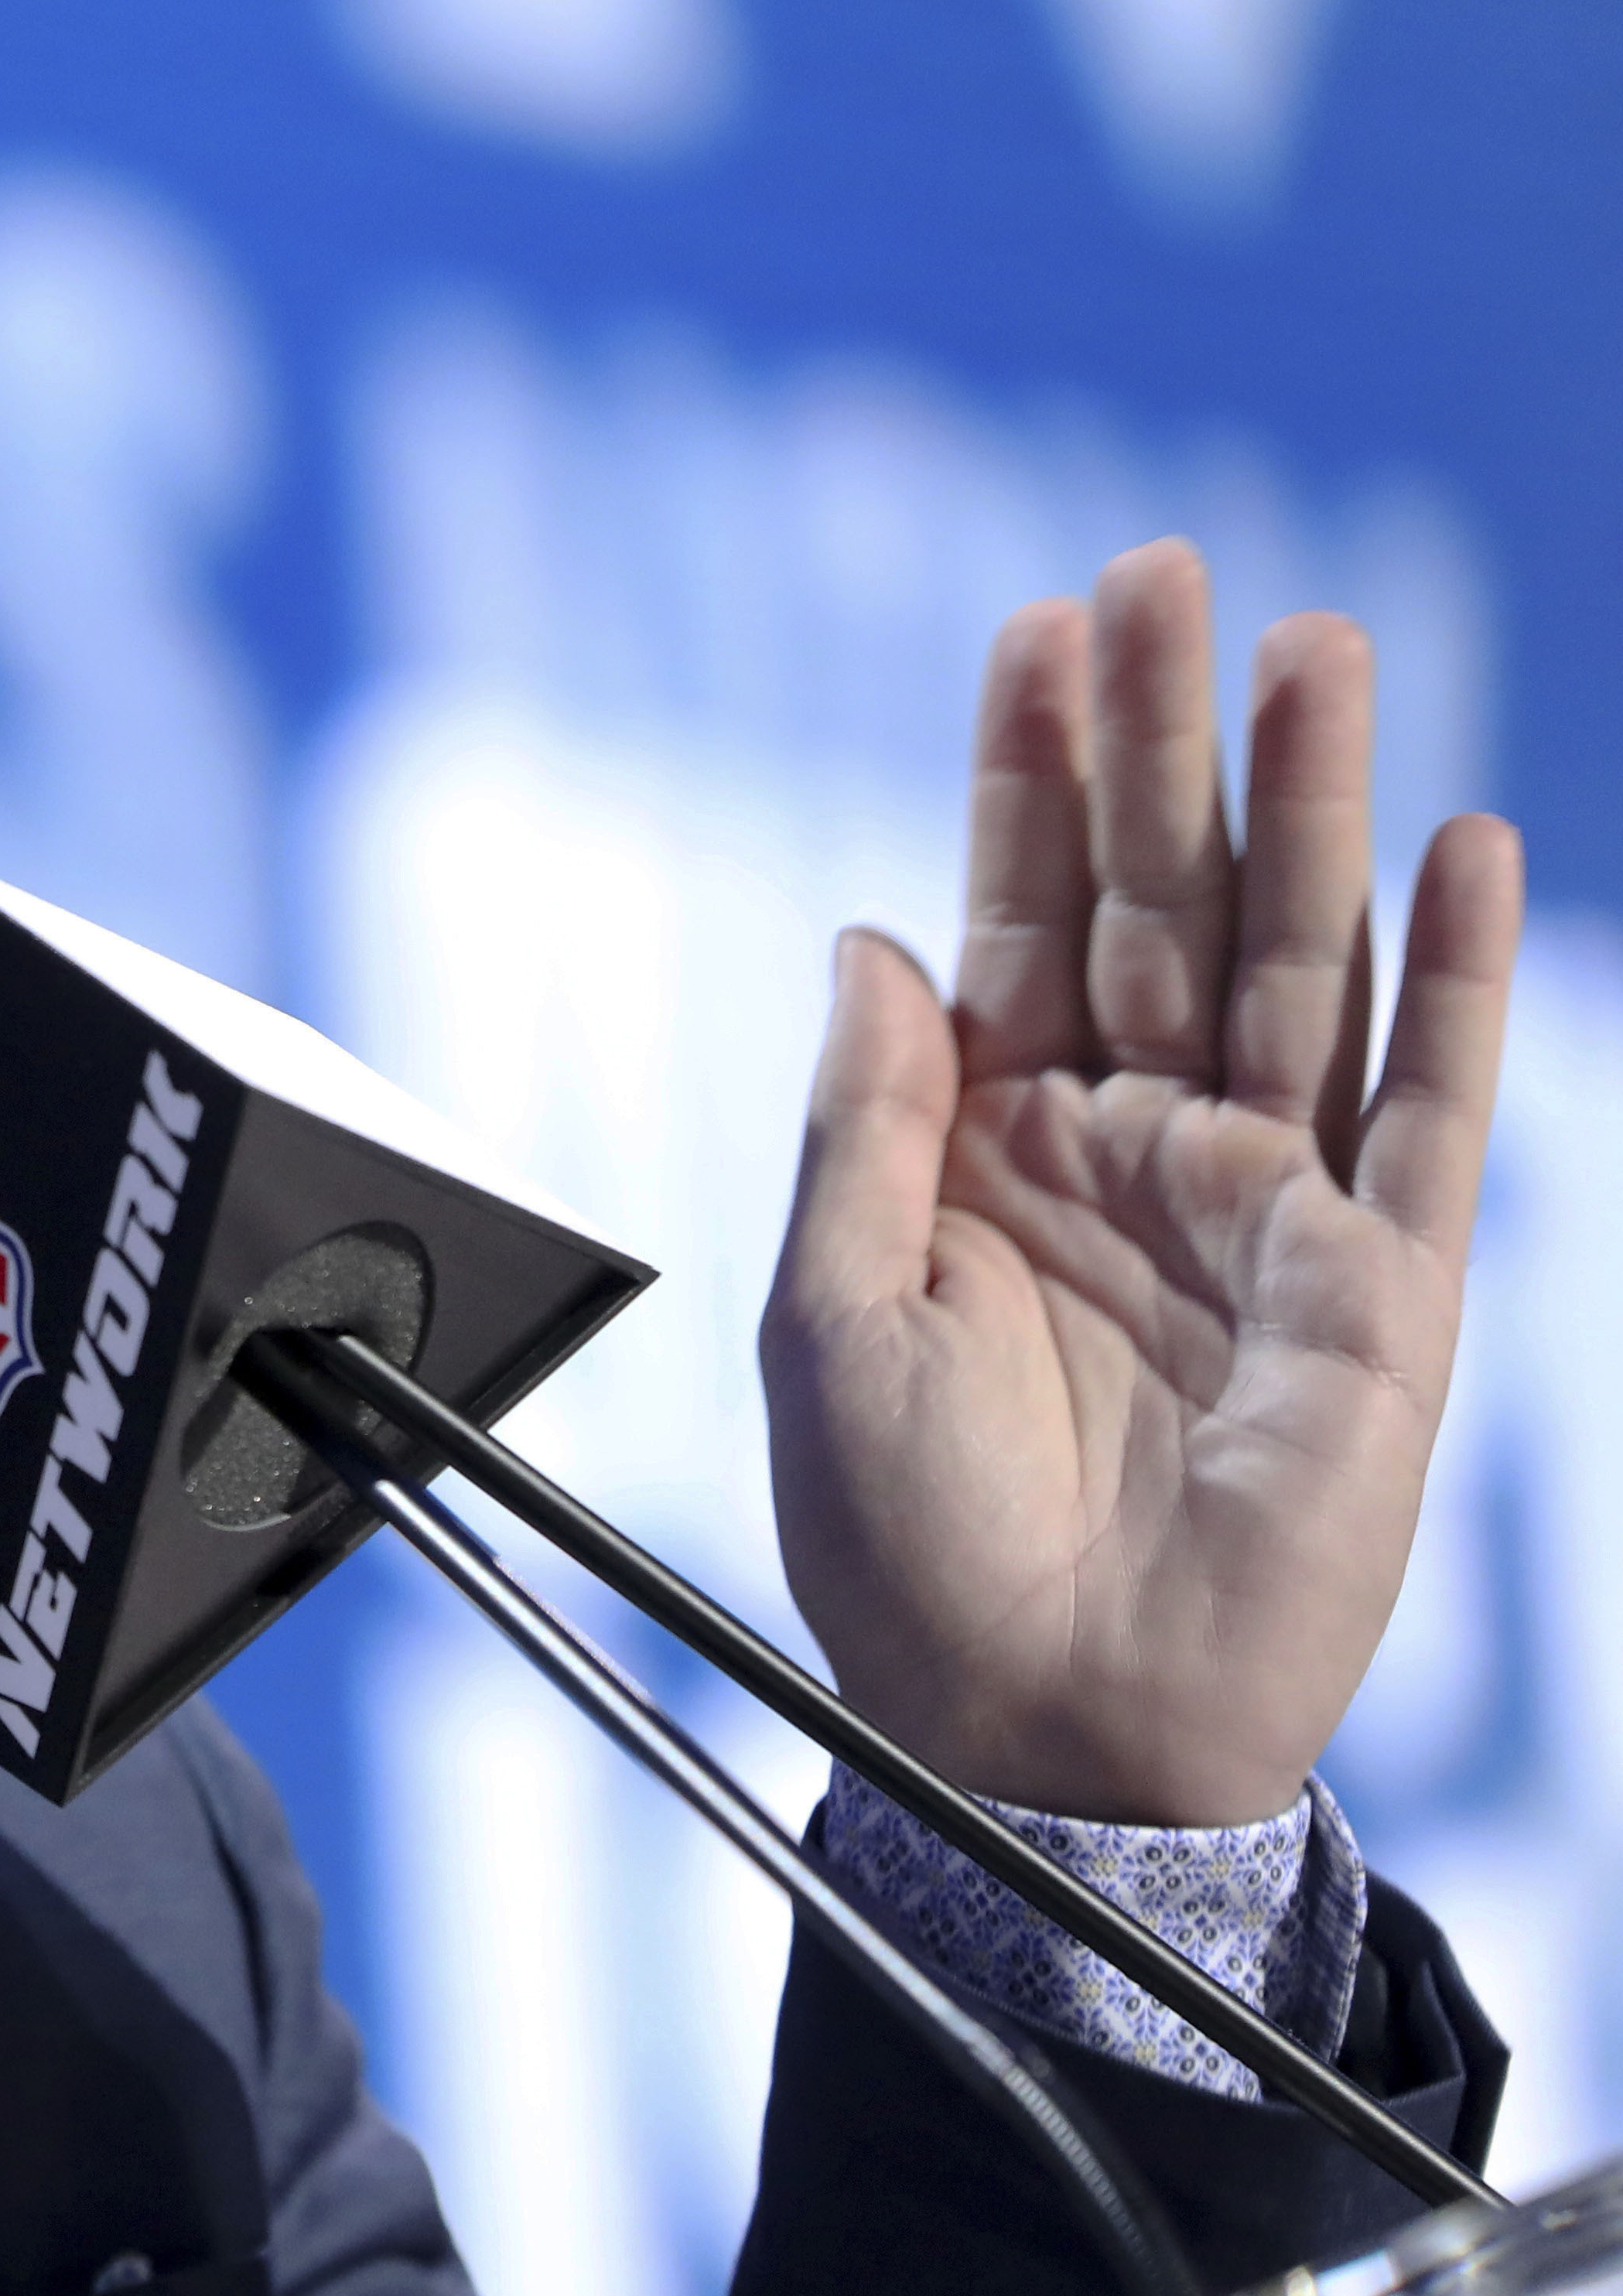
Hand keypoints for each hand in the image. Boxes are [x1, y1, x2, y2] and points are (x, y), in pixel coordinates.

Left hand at [760, 537, 1523, 1825]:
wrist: (1034, 1727)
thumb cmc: (909, 1551)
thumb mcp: (829, 1310)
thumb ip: (864, 1120)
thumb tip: (870, 938)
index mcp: (990, 1148)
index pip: (1015, 909)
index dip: (1026, 770)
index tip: (1036, 625)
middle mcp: (1128, 1149)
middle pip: (1160, 894)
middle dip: (1163, 734)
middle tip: (1166, 568)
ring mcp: (1260, 1207)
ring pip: (1296, 958)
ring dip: (1309, 802)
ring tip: (1311, 645)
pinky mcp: (1375, 1290)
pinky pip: (1426, 1110)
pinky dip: (1452, 979)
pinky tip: (1465, 851)